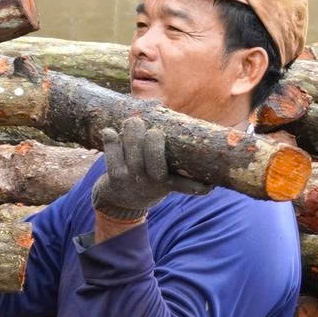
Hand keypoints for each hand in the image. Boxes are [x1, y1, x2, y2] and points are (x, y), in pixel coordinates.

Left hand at [92, 115, 206, 222]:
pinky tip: (109, 131)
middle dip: (154, 146)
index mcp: (170, 183)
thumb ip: (174, 153)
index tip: (208, 185)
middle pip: (156, 167)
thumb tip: (186, 115)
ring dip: (133, 137)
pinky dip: (111, 143)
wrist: (123, 201)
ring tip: (134, 121)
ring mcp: (133, 182)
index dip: (198, 187)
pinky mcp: (115, 179)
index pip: (188, 187)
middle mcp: (153, 184)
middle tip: (154, 131)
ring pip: (134, 160)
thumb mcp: (166, 174)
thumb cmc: (150, 178)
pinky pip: (112, 160)